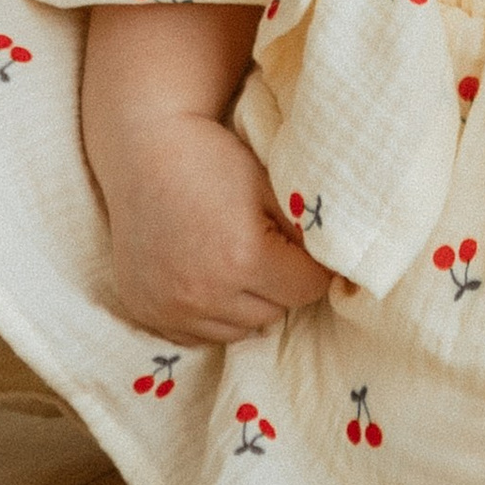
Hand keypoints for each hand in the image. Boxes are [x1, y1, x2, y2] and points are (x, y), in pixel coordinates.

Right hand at [92, 113, 330, 345]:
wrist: (143, 150)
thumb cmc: (211, 159)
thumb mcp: (269, 186)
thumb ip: (306, 232)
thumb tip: (340, 271)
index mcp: (243, 259)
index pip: (306, 290)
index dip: (310, 268)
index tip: (301, 249)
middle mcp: (205, 293)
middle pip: (273, 313)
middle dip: (278, 286)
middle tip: (263, 248)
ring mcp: (171, 308)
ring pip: (237, 330)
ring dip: (244, 304)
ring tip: (232, 261)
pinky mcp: (147, 312)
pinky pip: (196, 335)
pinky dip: (207, 313)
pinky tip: (203, 276)